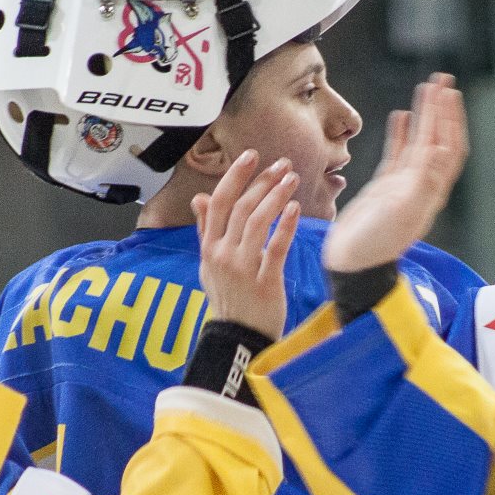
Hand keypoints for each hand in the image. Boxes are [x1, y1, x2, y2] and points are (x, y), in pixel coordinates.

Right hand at [193, 151, 299, 338]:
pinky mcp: (265, 282)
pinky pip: (276, 248)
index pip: (218, 203)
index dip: (235, 177)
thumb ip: (205, 230)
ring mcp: (243, 269)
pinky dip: (285, 226)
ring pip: (257, 223)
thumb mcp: (208, 264)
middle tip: (282, 164)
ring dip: (275, 197)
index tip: (251, 156)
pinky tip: (295, 208)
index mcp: (209, 248)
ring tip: (291, 179)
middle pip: (241, 208)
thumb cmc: (228, 299)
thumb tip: (199, 198)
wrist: (237, 337)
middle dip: (262, 182)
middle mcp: (223, 255)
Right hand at [323, 73, 467, 273]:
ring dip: (424, 115)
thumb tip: (440, 149)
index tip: (449, 92)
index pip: (448, 146)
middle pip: (437, 138)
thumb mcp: (401, 211)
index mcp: (430, 189)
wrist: (351, 263)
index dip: (451, 119)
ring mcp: (403, 185)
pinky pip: (397, 154)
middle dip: (441, 109)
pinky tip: (400, 116)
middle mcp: (422, 185)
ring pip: (418, 142)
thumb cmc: (375, 243)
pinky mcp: (384, 188)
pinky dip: (400, 133)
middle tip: (442, 79)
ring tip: (426, 89)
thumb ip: (421, 181)